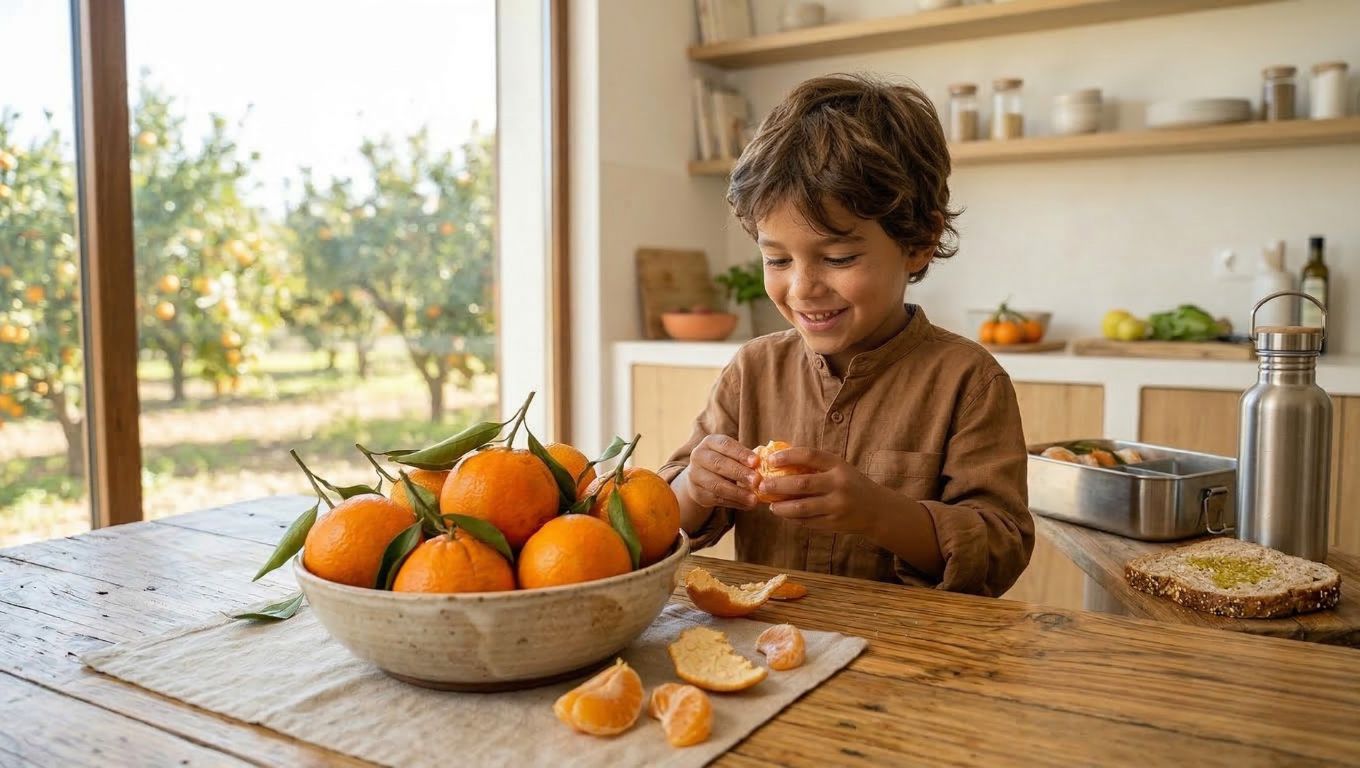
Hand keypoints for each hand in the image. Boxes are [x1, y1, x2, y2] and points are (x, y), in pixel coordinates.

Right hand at [684, 434, 758, 510]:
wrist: (701, 477)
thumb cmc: (725, 462)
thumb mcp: (732, 454)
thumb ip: (746, 458)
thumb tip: (767, 462)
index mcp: (710, 442)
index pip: (725, 445)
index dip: (741, 453)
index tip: (756, 462)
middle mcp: (699, 456)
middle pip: (719, 464)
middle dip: (739, 473)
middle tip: (757, 481)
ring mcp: (695, 475)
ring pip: (717, 485)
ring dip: (737, 493)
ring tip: (754, 499)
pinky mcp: (697, 493)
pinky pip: (717, 499)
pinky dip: (734, 503)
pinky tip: (747, 505)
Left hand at [759, 447, 885, 534]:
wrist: (878, 510)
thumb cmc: (851, 485)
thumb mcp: (839, 469)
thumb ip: (815, 466)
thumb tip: (779, 462)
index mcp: (838, 466)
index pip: (809, 456)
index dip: (788, 456)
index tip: (771, 459)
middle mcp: (839, 484)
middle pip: (802, 483)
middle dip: (777, 485)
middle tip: (762, 485)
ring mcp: (837, 505)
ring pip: (802, 507)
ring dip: (782, 507)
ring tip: (771, 506)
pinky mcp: (834, 523)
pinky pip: (808, 521)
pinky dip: (793, 518)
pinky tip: (785, 514)